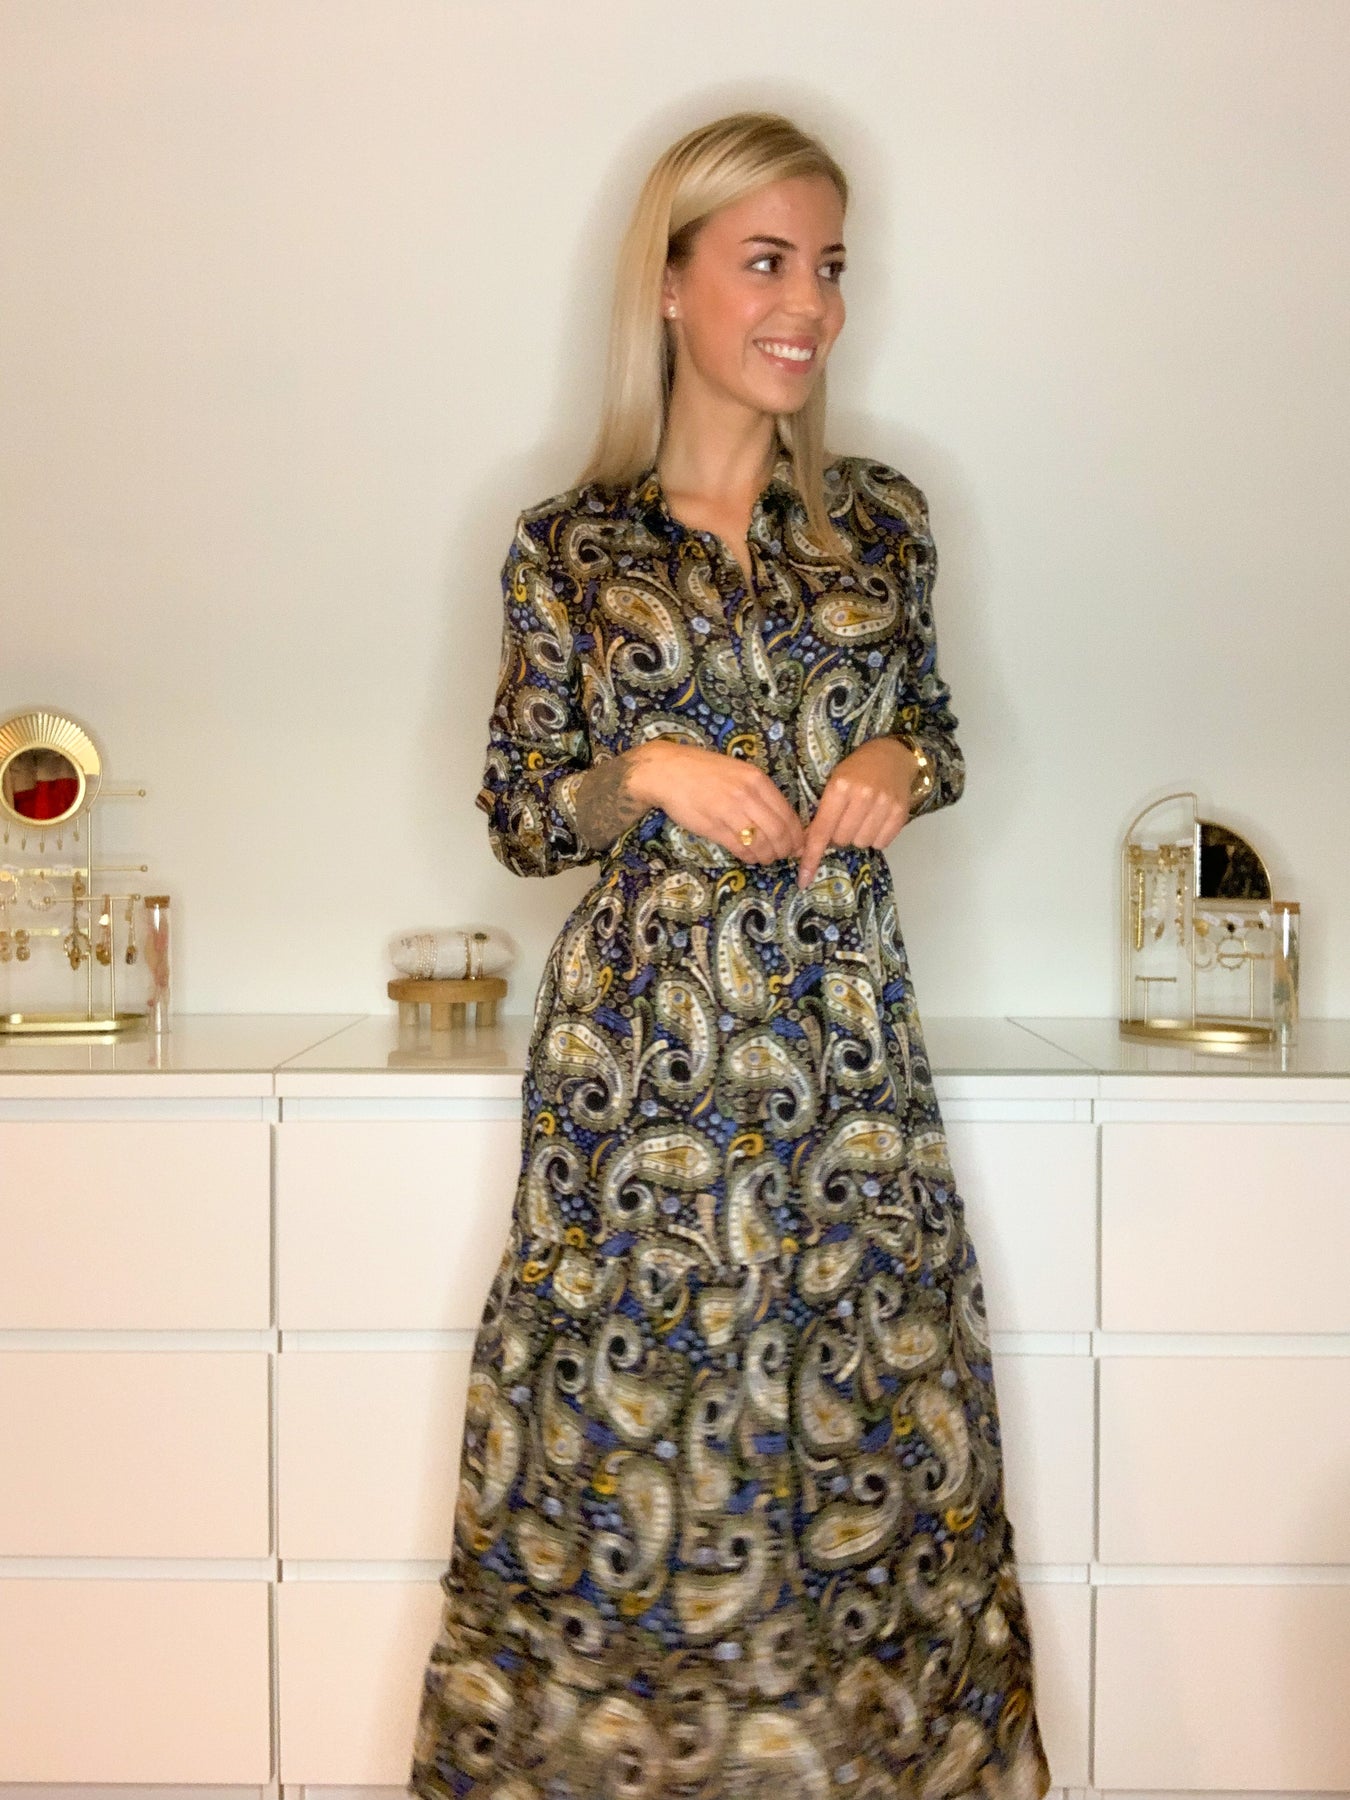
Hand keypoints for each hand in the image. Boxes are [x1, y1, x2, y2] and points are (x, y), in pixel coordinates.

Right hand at [630, 741, 805, 865]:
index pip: (787, 813)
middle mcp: (748, 795)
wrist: (667, 772)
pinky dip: (750, 857)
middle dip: (786, 849)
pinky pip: (741, 848)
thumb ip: (758, 792)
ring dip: (768, 855)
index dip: (796, 834)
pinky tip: (751, 857)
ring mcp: (731, 812)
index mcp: (757, 780)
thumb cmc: (702, 770)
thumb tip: (780, 816)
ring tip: (767, 858)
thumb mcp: (737, 772)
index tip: (798, 844)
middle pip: (779, 831)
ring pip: (762, 843)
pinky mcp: (715, 827)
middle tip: (785, 855)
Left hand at [796, 737, 919, 888]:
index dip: (811, 856)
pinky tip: (876, 819)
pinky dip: (875, 837)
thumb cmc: (856, 771)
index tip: (803, 879)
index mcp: (840, 787)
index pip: (822, 830)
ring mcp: (884, 804)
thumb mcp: (833, 784)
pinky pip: (881, 843)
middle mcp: (863, 796)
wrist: (892, 756)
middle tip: (845, 818)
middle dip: (839, 835)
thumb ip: (821, 815)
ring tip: (862, 817)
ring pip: (861, 843)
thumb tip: (803, 849)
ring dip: (858, 836)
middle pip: (842, 840)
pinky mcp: (900, 813)